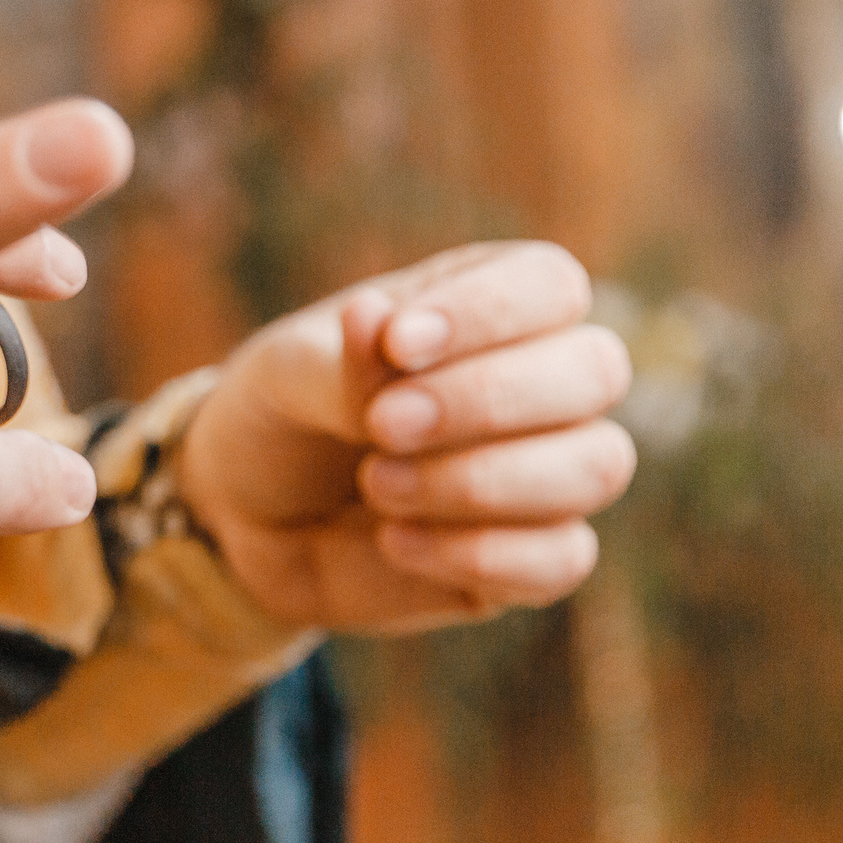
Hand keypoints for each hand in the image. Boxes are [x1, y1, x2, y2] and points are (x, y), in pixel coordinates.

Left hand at [180, 242, 634, 634]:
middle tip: (382, 425)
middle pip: (596, 369)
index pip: (550, 284)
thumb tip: (375, 318)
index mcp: (493, 302)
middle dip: (487, 400)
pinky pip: (564, 558)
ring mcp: (548, 470)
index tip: (396, 346)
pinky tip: (393, 541)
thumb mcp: (287, 375)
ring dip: (480, 480)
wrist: (246, 518)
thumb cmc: (284, 416)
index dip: (488, 314)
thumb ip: (340, 359)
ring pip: (596, 464)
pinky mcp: (535, 555)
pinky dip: (477, 554)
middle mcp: (542, 378)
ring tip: (375, 484)